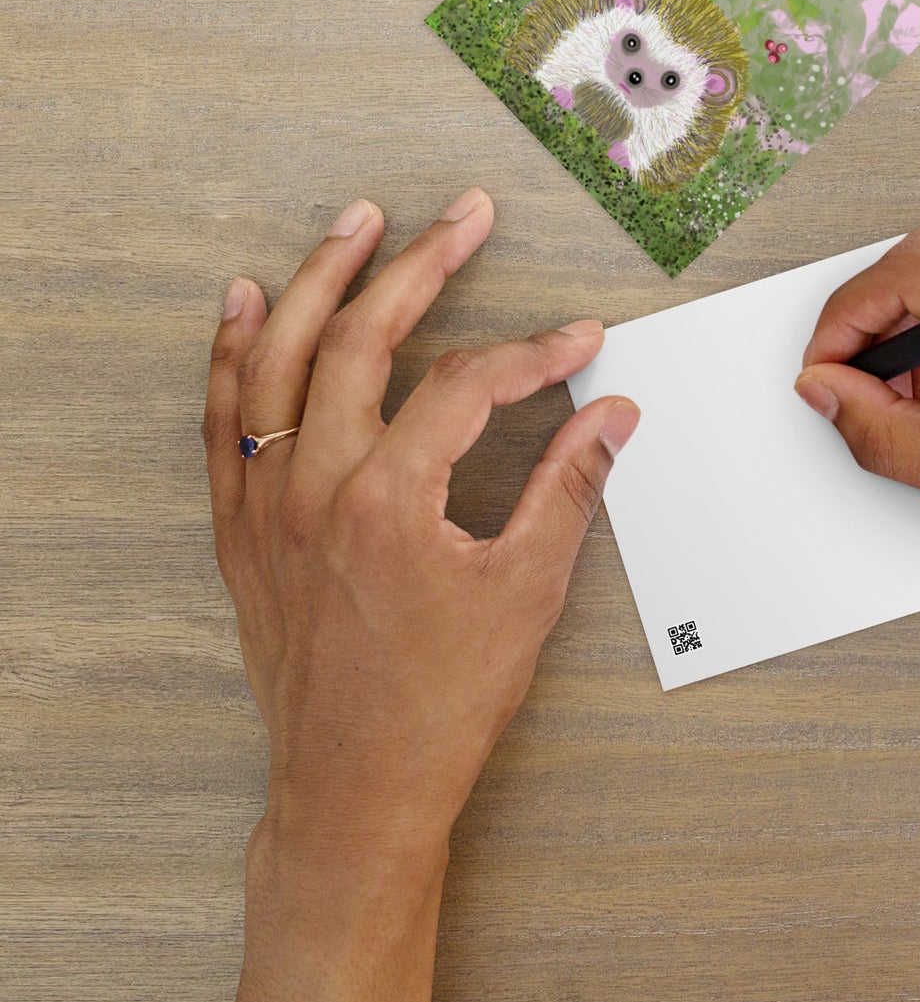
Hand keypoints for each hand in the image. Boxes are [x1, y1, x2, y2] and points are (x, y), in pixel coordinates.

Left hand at [203, 188, 638, 1001]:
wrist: (356, 786)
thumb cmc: (440, 702)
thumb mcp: (527, 590)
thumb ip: (570, 487)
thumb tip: (613, 416)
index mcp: (389, 499)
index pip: (466, 383)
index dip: (532, 353)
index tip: (578, 342)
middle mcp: (314, 487)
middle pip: (359, 339)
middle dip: (421, 265)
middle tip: (463, 215)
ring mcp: (266, 504)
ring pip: (276, 359)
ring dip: (316, 281)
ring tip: (355, 223)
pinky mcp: (242, 529)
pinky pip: (223, 420)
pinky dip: (229, 353)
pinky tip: (242, 305)